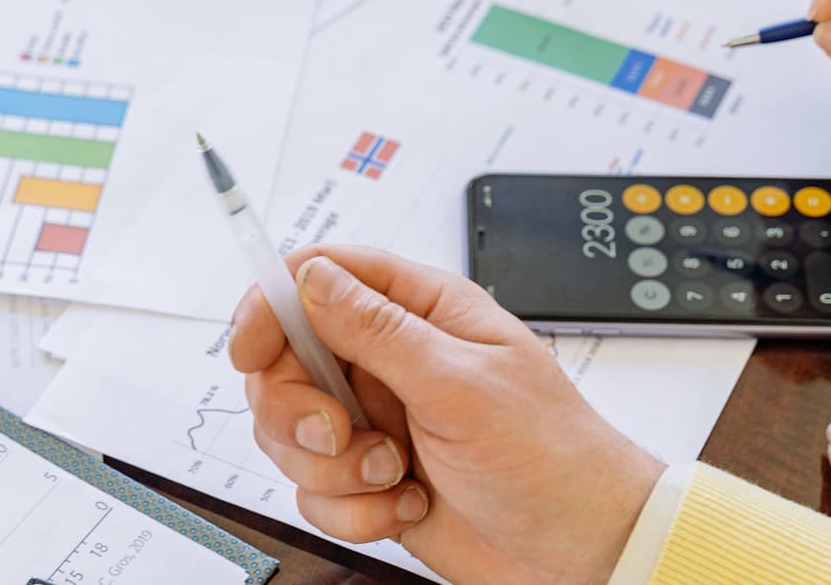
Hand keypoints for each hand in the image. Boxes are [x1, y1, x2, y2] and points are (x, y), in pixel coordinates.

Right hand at [230, 244, 664, 582]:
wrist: (581, 552)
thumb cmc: (551, 457)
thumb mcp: (462, 385)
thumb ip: (378, 329)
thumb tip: (313, 278)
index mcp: (420, 312)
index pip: (319, 277)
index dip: (270, 306)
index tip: (249, 349)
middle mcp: (390, 360)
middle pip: (285, 361)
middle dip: (298, 408)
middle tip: (342, 434)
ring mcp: (376, 421)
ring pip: (291, 431)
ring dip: (331, 468)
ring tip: (393, 475)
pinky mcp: (369, 478)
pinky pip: (314, 489)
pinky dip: (352, 509)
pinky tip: (405, 507)